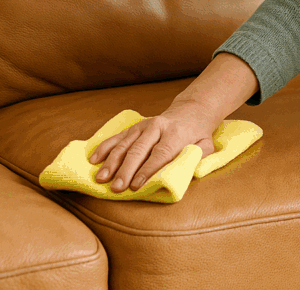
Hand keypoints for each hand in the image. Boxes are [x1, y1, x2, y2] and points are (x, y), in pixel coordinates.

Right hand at [87, 101, 219, 192]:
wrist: (189, 112)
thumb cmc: (197, 134)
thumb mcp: (205, 145)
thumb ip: (198, 157)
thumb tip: (187, 171)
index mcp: (175, 133)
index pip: (160, 154)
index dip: (147, 170)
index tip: (136, 185)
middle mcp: (156, 127)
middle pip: (138, 150)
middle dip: (126, 170)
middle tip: (116, 188)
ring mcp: (142, 126)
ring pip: (124, 144)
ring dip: (111, 163)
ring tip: (101, 179)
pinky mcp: (133, 127)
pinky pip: (116, 137)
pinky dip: (104, 148)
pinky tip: (93, 161)